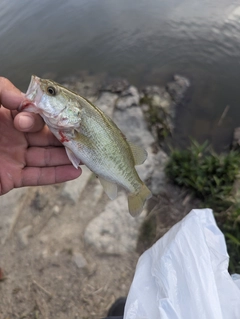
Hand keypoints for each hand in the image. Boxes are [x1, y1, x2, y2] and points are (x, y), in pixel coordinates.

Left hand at [0, 77, 81, 194]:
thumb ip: (2, 91)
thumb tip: (28, 102)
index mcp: (7, 116)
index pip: (36, 116)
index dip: (45, 118)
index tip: (48, 121)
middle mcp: (13, 136)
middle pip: (46, 136)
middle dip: (66, 138)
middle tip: (84, 139)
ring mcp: (14, 157)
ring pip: (46, 157)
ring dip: (66, 157)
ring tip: (87, 156)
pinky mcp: (12, 178)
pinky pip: (38, 177)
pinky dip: (56, 175)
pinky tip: (74, 173)